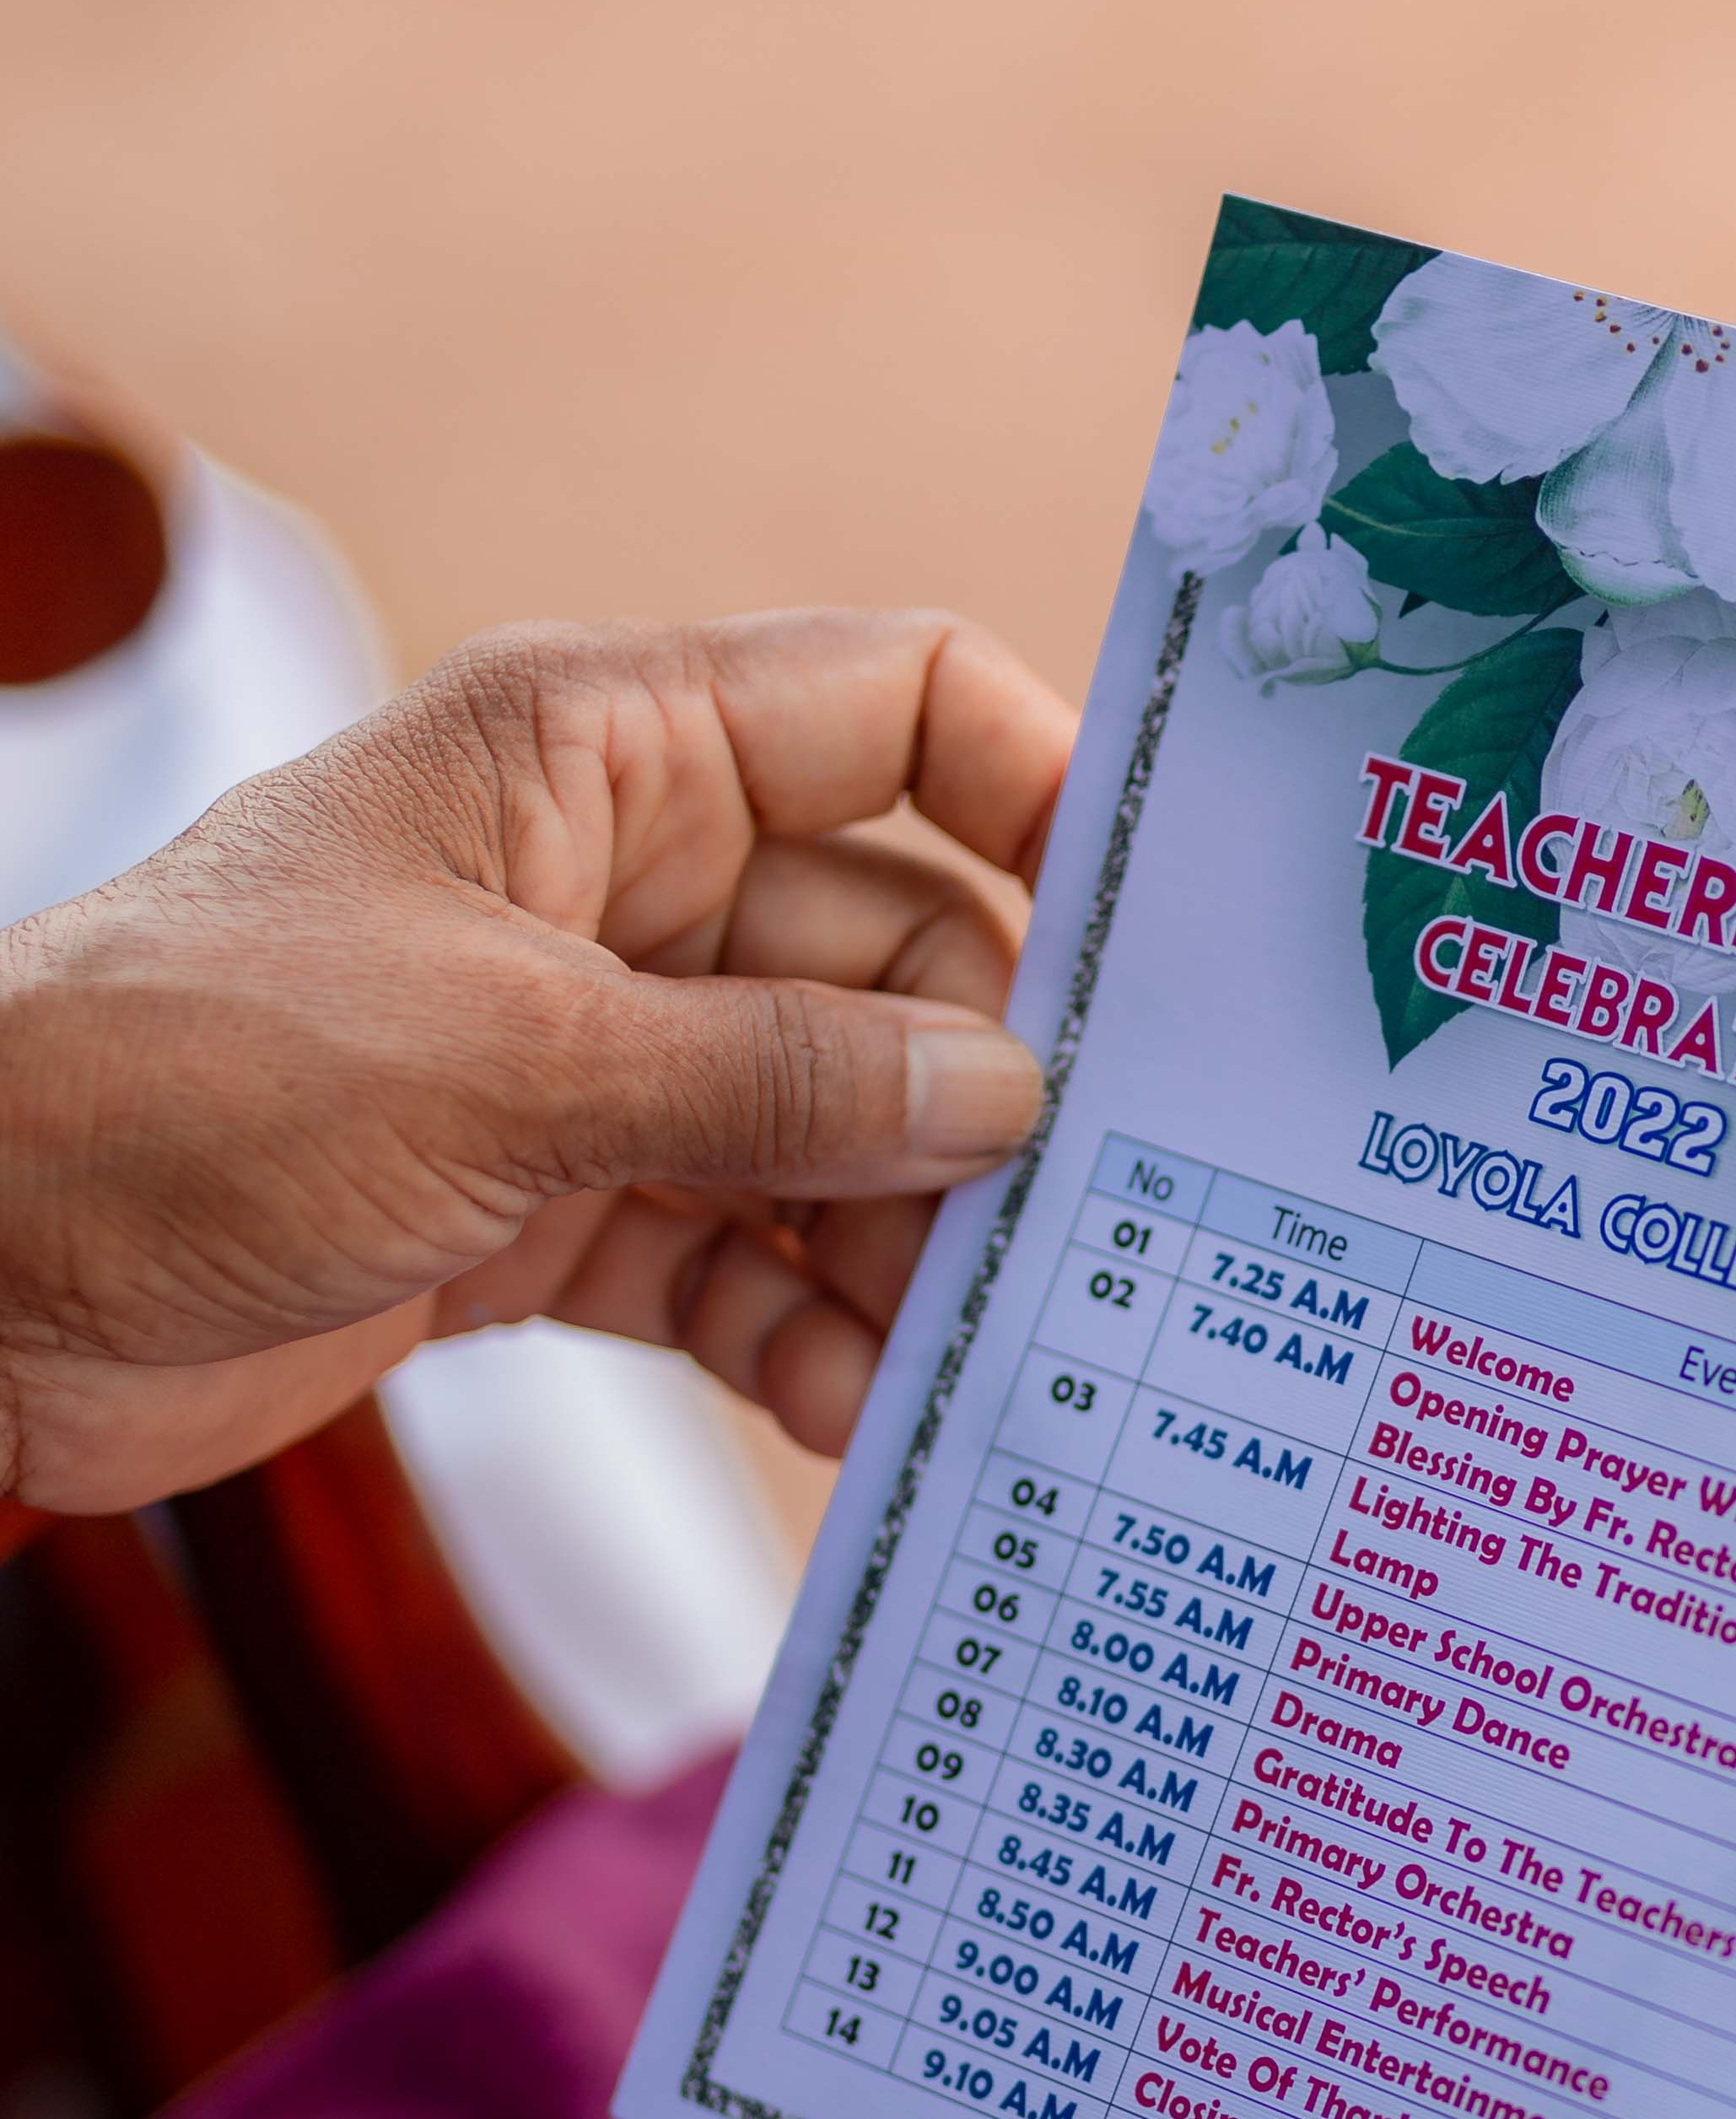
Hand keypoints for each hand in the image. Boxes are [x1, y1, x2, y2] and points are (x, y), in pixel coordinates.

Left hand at [0, 609, 1073, 1509]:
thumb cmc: (191, 1085)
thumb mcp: (514, 1065)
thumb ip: (779, 1083)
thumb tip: (1014, 1097)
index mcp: (603, 756)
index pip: (898, 707)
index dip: (1045, 801)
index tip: (1160, 953)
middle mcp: (619, 888)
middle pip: (899, 956)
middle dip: (996, 1094)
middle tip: (1107, 1226)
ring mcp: (593, 1055)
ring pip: (836, 1128)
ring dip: (912, 1242)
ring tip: (991, 1356)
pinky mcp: (553, 1208)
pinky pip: (742, 1254)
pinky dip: (808, 1329)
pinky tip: (870, 1411)